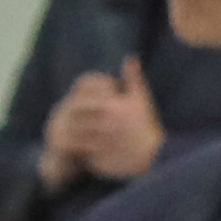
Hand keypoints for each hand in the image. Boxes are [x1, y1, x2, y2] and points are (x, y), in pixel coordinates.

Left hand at [43, 65, 162, 187]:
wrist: (155, 156)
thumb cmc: (145, 125)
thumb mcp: (141, 99)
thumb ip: (132, 78)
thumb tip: (130, 57)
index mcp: (112, 108)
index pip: (79, 104)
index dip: (73, 106)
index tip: (72, 108)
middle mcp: (105, 126)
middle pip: (74, 122)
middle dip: (69, 124)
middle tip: (65, 125)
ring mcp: (101, 145)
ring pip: (75, 140)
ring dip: (70, 140)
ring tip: (69, 138)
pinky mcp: (99, 162)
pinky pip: (80, 157)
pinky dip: (77, 155)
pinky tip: (76, 153)